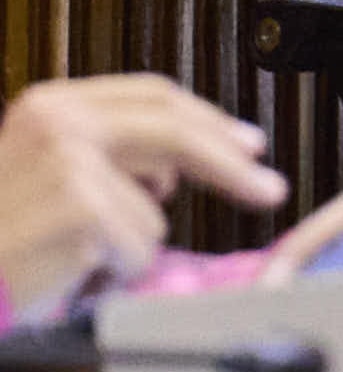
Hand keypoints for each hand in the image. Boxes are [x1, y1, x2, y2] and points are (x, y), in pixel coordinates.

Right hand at [0, 75, 284, 320]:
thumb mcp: (44, 175)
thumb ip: (108, 157)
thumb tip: (177, 172)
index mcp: (51, 104)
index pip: (155, 97)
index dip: (209, 120)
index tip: (249, 143)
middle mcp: (60, 122)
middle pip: (177, 133)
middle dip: (231, 164)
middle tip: (269, 189)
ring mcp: (70, 163)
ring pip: (156, 212)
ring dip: (128, 246)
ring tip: (73, 257)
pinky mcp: (80, 209)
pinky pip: (137, 249)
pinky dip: (113, 271)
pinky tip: (68, 274)